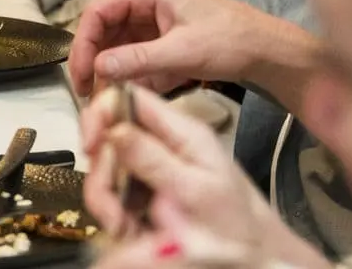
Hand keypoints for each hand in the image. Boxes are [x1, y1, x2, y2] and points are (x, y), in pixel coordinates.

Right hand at [68, 0, 277, 97]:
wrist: (265, 51)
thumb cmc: (231, 40)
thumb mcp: (182, 52)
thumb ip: (137, 60)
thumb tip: (97, 68)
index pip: (98, 12)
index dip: (83, 43)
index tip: (81, 74)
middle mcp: (145, 3)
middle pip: (104, 30)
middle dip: (95, 61)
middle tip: (88, 92)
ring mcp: (152, 23)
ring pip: (117, 47)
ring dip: (111, 72)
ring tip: (108, 98)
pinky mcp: (160, 41)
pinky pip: (134, 58)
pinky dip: (130, 76)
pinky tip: (132, 94)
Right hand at [85, 87, 329, 268]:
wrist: (260, 258)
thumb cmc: (239, 225)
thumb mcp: (196, 190)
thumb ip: (153, 159)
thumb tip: (112, 127)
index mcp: (182, 130)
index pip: (130, 98)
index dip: (101, 113)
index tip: (90, 144)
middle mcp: (165, 143)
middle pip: (111, 136)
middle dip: (102, 172)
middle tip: (111, 209)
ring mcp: (155, 168)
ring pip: (109, 168)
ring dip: (107, 199)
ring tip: (123, 228)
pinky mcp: (149, 192)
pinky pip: (117, 194)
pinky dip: (116, 214)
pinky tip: (129, 231)